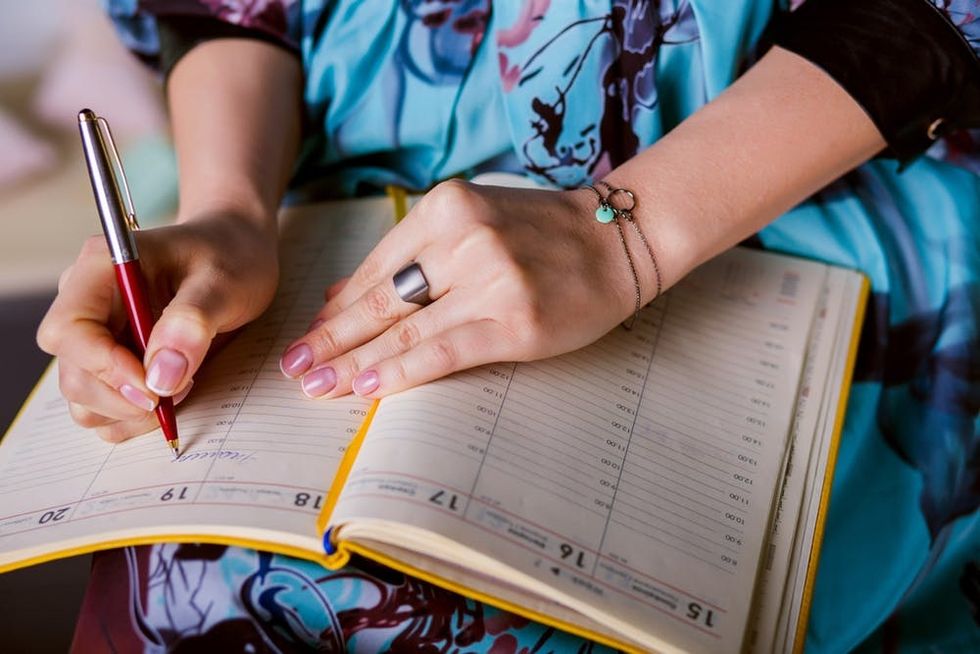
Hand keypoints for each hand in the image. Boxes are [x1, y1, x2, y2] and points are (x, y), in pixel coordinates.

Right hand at [37, 212, 278, 441]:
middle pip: (73, 373)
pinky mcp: (111, 361)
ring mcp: (96, 336)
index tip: (153, 385)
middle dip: (124, 396)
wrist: (238, 254)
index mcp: (101, 268)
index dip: (103, 366)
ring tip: (183, 384)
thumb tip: (161, 376)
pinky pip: (103, 408)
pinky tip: (173, 392)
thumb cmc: (229, 257)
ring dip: (131, 411)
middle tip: (181, 387)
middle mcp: (87, 303)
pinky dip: (135, 417)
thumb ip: (191, 322)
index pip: (68, 330)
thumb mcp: (223, 281)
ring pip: (83, 398)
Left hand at [279, 179, 655, 398]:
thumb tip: (338, 294)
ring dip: (353, 362)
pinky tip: (366, 388)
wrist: (618, 240)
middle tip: (293, 366)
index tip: (309, 334)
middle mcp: (464, 239)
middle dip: (330, 337)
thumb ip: (408, 255)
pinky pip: (443, 352)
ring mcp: (491, 280)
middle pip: (380, 300)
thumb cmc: (542, 234)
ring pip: (404, 330)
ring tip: (315, 385)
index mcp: (446, 208)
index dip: (337, 307)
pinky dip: (399, 372)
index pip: (376, 267)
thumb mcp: (472, 222)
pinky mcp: (515, 322)